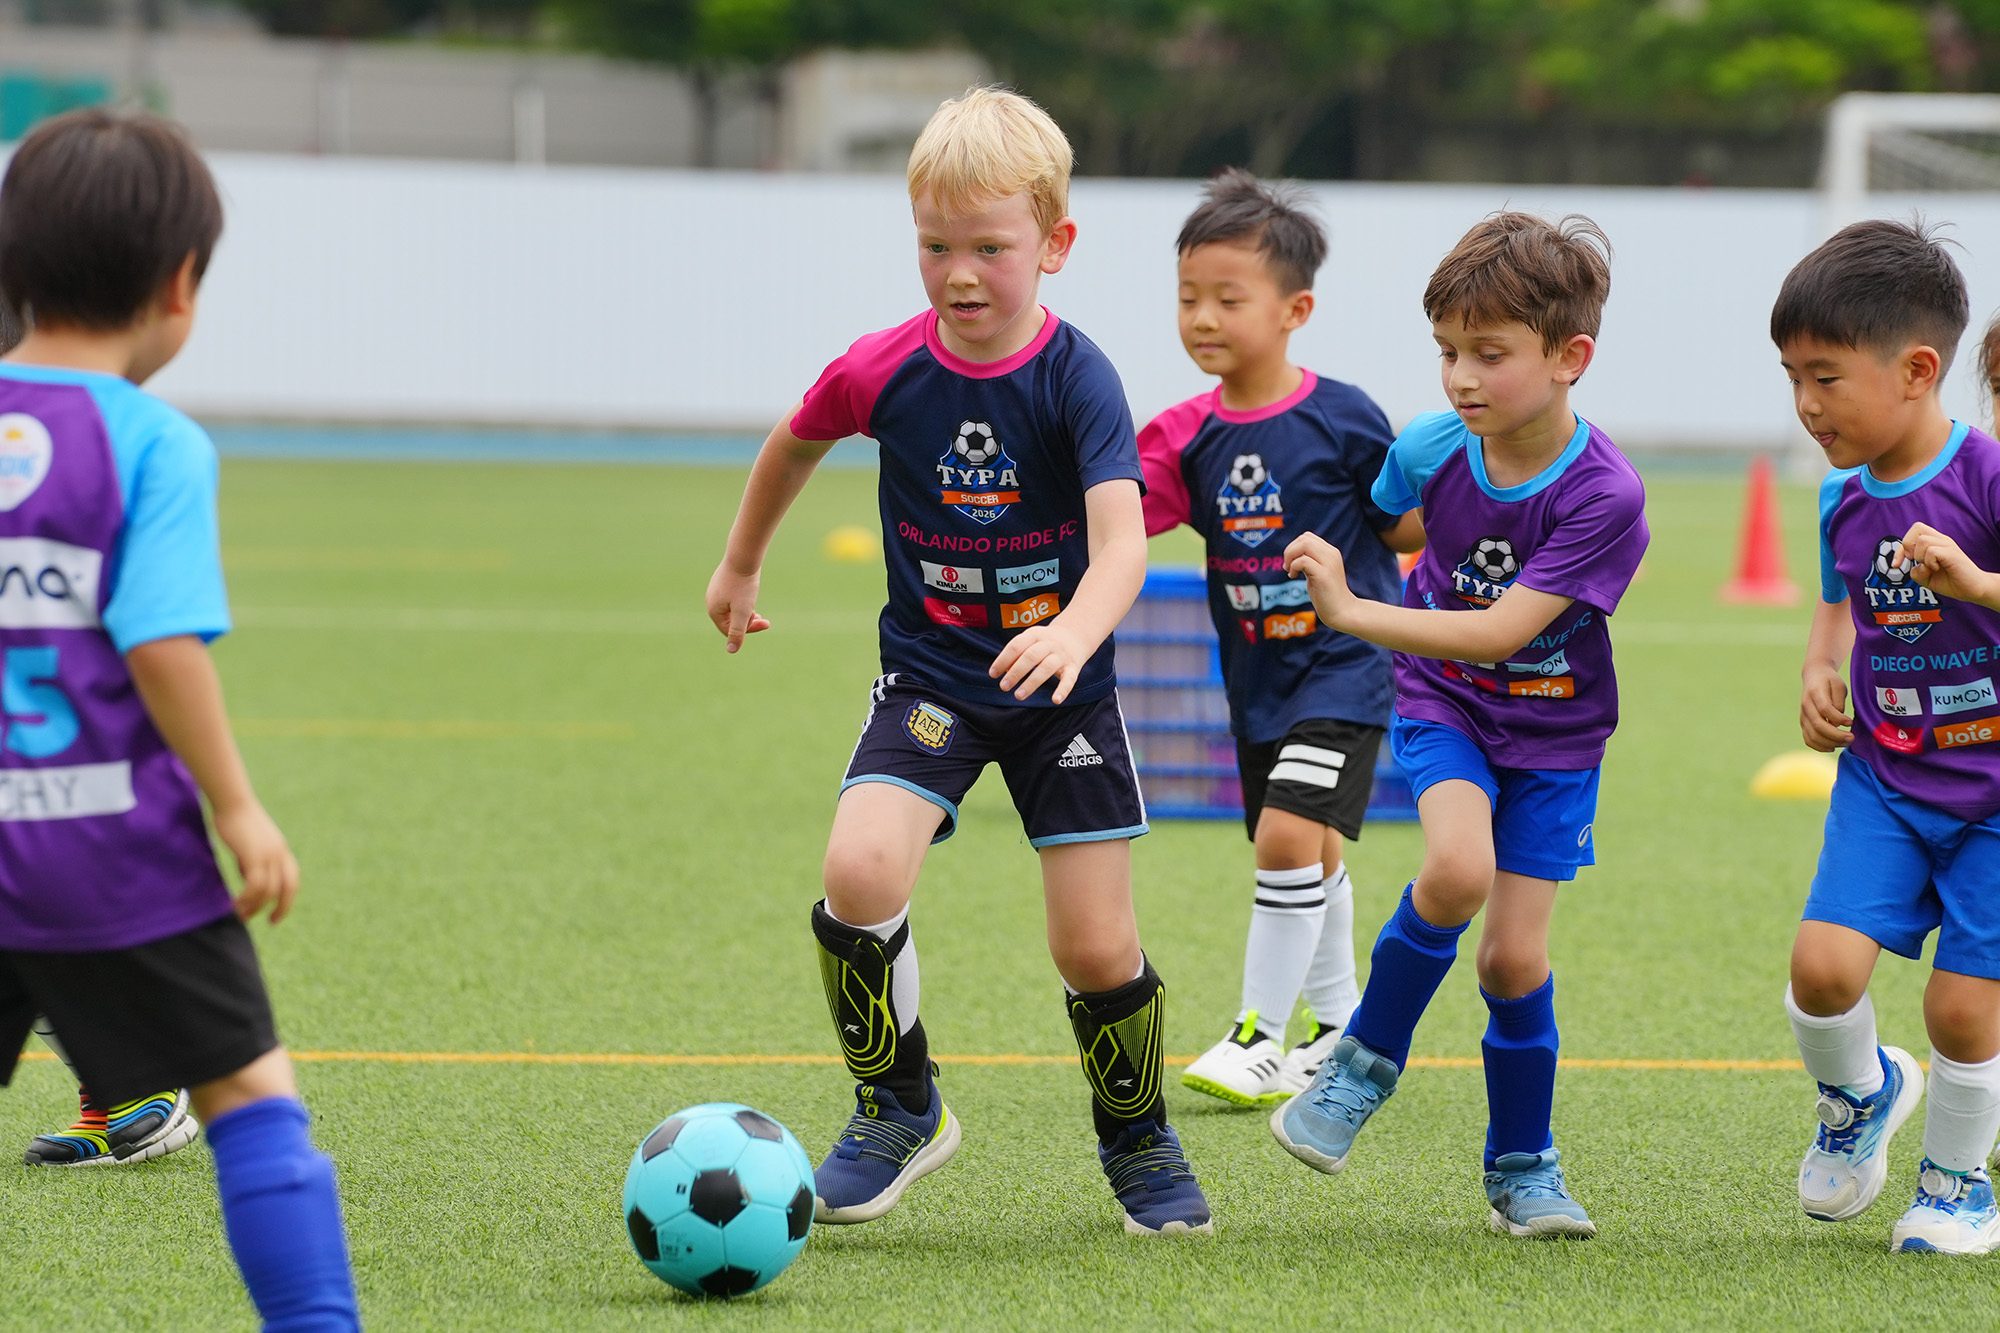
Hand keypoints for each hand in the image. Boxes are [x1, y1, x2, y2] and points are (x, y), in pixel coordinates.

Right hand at [214, 801, 299, 922]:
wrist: (232, 802)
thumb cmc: (236, 822)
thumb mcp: (250, 846)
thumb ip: (253, 864)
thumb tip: (250, 884)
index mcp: (281, 851)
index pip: (292, 880)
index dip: (287, 899)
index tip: (276, 914)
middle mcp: (280, 853)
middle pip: (288, 888)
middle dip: (282, 908)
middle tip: (270, 922)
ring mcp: (269, 854)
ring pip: (269, 890)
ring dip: (255, 906)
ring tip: (241, 913)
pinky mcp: (255, 855)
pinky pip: (256, 885)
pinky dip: (247, 898)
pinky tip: (236, 903)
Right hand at [706, 562, 771, 651]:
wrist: (743, 556)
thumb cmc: (743, 585)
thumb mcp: (743, 611)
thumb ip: (737, 632)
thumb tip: (731, 651)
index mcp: (713, 610)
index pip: (729, 630)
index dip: (749, 630)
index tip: (765, 623)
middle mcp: (711, 600)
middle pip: (731, 620)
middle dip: (748, 622)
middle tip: (764, 620)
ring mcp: (716, 590)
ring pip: (732, 609)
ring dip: (747, 612)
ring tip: (758, 610)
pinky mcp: (722, 581)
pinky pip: (732, 598)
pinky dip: (743, 601)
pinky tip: (752, 595)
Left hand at [989, 619, 1093, 702]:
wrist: (1075, 636)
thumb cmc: (1044, 643)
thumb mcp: (1030, 642)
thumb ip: (1016, 655)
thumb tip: (1004, 672)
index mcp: (1035, 635)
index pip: (1016, 646)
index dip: (1003, 660)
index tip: (993, 674)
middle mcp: (1049, 643)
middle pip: (1030, 656)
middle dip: (1015, 672)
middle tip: (1003, 687)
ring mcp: (1062, 655)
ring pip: (1047, 667)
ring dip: (1031, 683)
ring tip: (1018, 696)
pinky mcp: (1073, 667)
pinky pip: (1069, 679)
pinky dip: (1063, 690)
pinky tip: (1055, 700)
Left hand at [1283, 532, 1355, 627]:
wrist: (1342, 612)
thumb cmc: (1327, 595)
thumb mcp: (1317, 573)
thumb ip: (1308, 562)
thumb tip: (1291, 555)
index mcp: (1330, 552)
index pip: (1307, 537)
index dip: (1294, 547)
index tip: (1291, 563)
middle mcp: (1331, 554)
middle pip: (1304, 538)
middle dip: (1289, 550)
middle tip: (1287, 567)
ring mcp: (1329, 564)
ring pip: (1304, 544)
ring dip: (1290, 556)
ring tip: (1290, 571)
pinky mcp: (1324, 575)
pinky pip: (1303, 561)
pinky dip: (1293, 567)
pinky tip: (1294, 577)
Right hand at [1800, 662, 1852, 751]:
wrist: (1813, 676)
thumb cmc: (1829, 681)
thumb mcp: (1839, 685)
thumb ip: (1839, 702)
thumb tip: (1839, 722)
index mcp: (1814, 693)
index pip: (1825, 709)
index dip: (1838, 718)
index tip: (1850, 722)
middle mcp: (1806, 707)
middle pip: (1818, 726)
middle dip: (1836, 735)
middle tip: (1852, 738)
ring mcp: (1803, 716)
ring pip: (1812, 736)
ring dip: (1830, 743)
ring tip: (1845, 743)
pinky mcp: (1804, 724)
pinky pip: (1808, 740)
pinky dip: (1820, 747)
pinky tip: (1832, 747)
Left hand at [1898, 522, 1999, 606]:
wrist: (1972, 589)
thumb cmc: (1950, 581)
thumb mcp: (1925, 578)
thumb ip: (1915, 571)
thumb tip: (1913, 566)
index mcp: (1935, 542)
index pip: (1913, 531)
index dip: (1899, 548)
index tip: (1897, 564)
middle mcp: (1942, 540)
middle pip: (1917, 527)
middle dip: (1907, 546)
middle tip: (1915, 561)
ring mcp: (1948, 545)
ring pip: (1922, 541)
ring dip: (1920, 557)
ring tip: (1931, 567)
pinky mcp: (1952, 553)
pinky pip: (1932, 551)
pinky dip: (1929, 563)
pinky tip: (1937, 569)